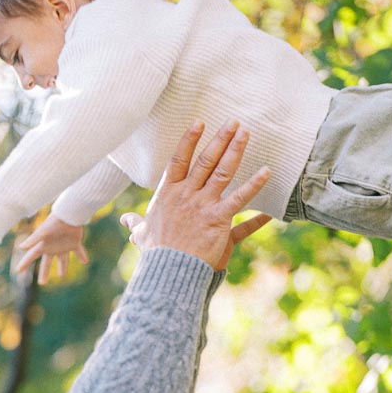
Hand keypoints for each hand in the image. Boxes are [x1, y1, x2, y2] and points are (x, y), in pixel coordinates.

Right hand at [14, 214, 88, 285]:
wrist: (69, 213)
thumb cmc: (54, 222)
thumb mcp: (42, 232)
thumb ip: (32, 240)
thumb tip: (20, 247)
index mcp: (43, 245)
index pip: (31, 256)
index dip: (24, 263)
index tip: (17, 271)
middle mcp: (52, 247)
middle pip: (47, 262)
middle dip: (44, 273)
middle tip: (42, 283)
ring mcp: (63, 245)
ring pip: (63, 259)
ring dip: (63, 267)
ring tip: (62, 275)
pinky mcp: (74, 242)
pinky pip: (79, 251)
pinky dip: (82, 256)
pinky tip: (85, 261)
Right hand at [120, 122, 270, 270]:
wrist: (169, 270)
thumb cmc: (156, 253)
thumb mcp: (142, 235)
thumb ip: (137, 224)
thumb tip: (126, 221)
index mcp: (168, 194)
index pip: (178, 160)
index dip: (189, 140)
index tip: (199, 122)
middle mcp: (186, 194)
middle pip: (205, 160)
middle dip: (219, 139)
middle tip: (233, 122)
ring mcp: (203, 205)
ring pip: (222, 172)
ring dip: (235, 151)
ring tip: (245, 134)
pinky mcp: (218, 218)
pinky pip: (239, 198)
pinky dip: (253, 184)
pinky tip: (266, 171)